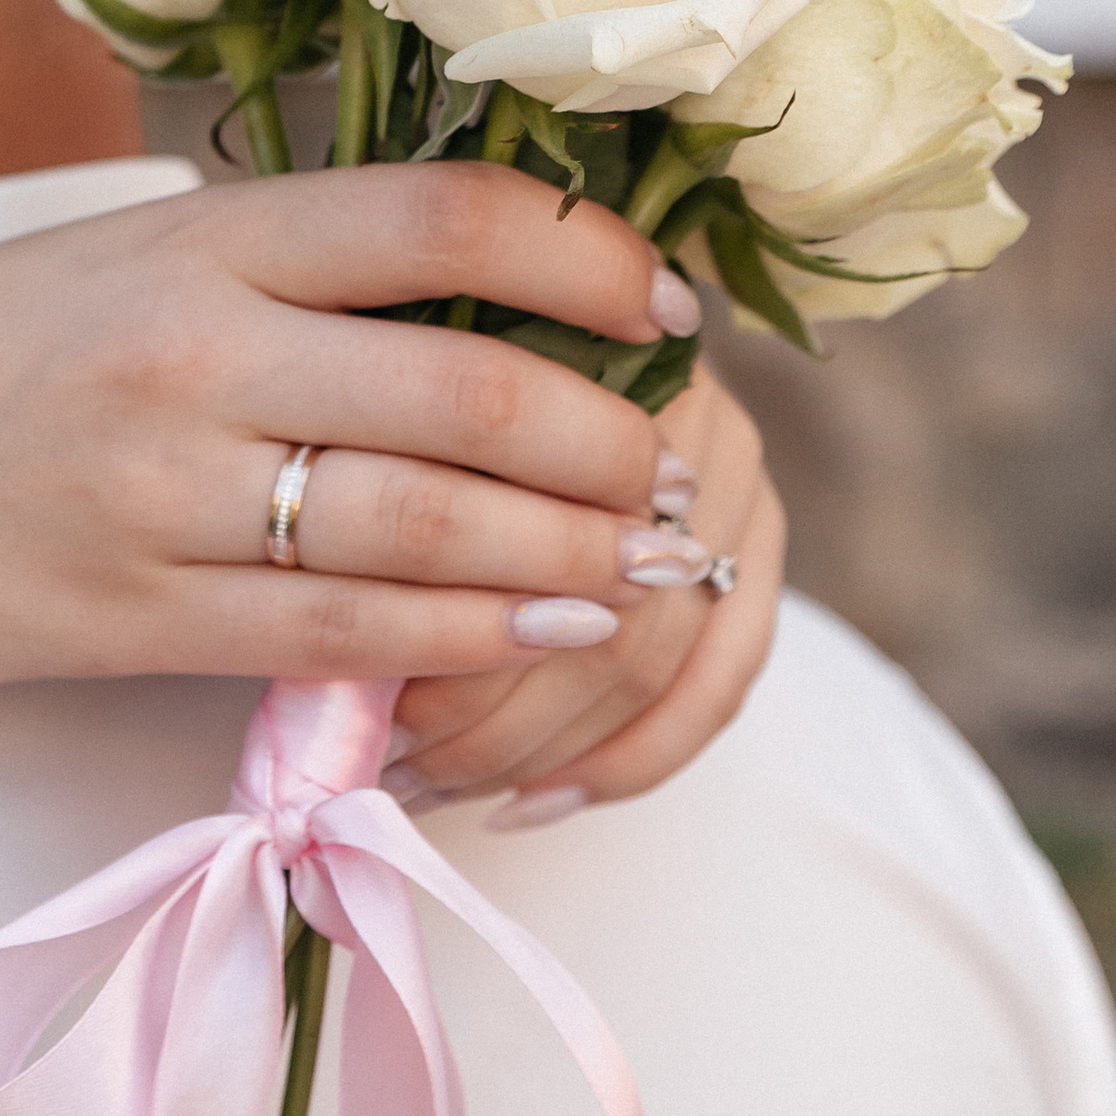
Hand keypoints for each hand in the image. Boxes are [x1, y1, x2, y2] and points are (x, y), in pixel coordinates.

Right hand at [0, 162, 723, 699]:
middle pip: (468, 385)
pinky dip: (463, 640)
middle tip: (672, 469)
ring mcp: (160, 489)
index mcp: (199, 236)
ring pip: (425, 523)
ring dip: (566, 552)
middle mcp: (191, 349)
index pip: (448, 216)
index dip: (594, 260)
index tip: (665, 308)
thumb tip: (494, 302)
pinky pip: (339, 636)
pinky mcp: (128, 614)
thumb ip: (284, 276)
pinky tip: (538, 633)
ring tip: (642, 562)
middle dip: (605, 437)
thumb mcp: (121, 264)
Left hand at [385, 362, 782, 813]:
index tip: (359, 690)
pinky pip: (719, 685)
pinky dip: (625, 763)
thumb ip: (406, 486)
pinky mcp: (764, 544)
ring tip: (438, 790)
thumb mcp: (419, 400)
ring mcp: (739, 481)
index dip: (449, 631)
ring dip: (539, 750)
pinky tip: (536, 803)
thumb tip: (352, 658)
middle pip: (604, 611)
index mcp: (601, 368)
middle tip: (393, 762)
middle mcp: (687, 419)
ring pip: (657, 663)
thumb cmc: (451, 365)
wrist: (583, 312)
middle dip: (488, 713)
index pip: (546, 539)